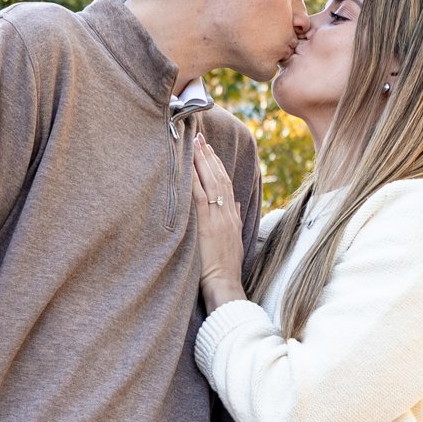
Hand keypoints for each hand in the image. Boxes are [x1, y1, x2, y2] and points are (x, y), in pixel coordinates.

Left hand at [189, 129, 245, 310]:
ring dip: (201, 162)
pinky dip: (193, 180)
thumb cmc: (226, 268)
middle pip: (218, 178)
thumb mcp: (235, 240)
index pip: (225, 184)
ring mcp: (217, 218)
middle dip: (208, 156)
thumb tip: (233, 204)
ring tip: (194, 144)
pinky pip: (199, 197)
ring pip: (210, 183)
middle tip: (199, 137)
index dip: (217, 165)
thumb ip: (234, 219)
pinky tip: (187, 167)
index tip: (209, 150)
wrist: (225, 284)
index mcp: (232, 217)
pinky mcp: (206, 225)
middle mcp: (226, 213)